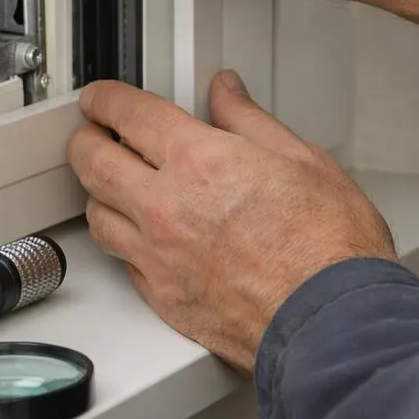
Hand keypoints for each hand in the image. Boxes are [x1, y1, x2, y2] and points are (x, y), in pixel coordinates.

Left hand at [68, 71, 396, 372]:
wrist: (333, 324)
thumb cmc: (330, 250)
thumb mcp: (302, 160)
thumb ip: (250, 121)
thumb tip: (227, 94)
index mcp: (199, 162)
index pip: (129, 115)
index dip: (105, 100)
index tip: (101, 98)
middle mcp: (166, 208)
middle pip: (92, 163)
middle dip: (85, 140)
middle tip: (90, 133)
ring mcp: (158, 256)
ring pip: (97, 215)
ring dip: (97, 193)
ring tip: (109, 183)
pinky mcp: (162, 297)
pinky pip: (121, 260)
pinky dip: (122, 240)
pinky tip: (137, 235)